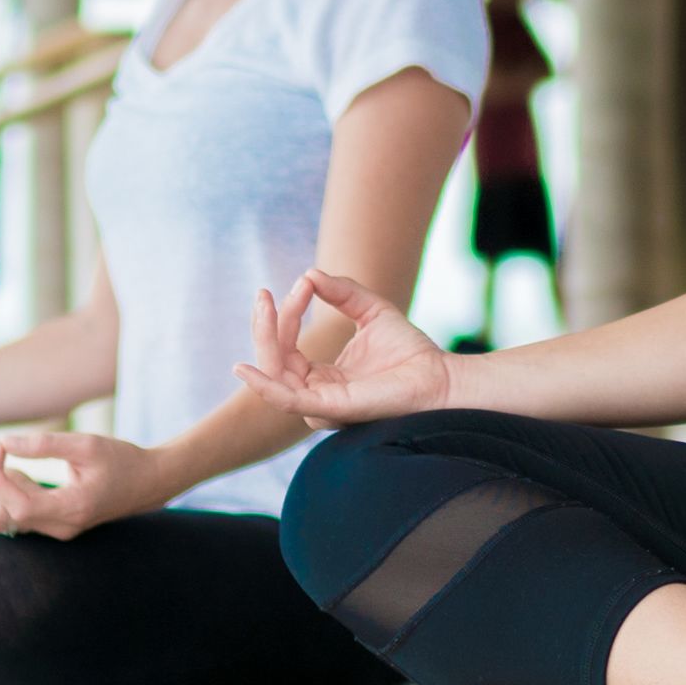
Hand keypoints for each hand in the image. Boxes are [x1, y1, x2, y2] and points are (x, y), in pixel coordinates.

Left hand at [0, 430, 170, 538]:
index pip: (19, 506)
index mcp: (72, 509)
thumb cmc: (122, 460)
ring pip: (3, 521)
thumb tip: (3, 442)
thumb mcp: (86, 445)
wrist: (148, 482)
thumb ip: (44, 444)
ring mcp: (55, 528)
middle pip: (4, 517)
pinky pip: (12, 518)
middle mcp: (61, 527)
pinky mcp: (51, 522)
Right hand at [231, 270, 453, 427]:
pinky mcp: (331, 410)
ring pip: (275, 375)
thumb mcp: (371, 310)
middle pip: (273, 361)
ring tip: (266, 305)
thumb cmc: (411, 352)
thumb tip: (309, 274)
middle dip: (265, 326)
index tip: (303, 282)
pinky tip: (245, 368)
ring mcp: (322, 405)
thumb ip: (342, 293)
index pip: (287, 347)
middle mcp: (317, 395)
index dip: (288, 313)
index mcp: (323, 378)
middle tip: (263, 295)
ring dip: (265, 338)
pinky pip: (287, 401)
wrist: (441, 377)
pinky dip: (263, 386)